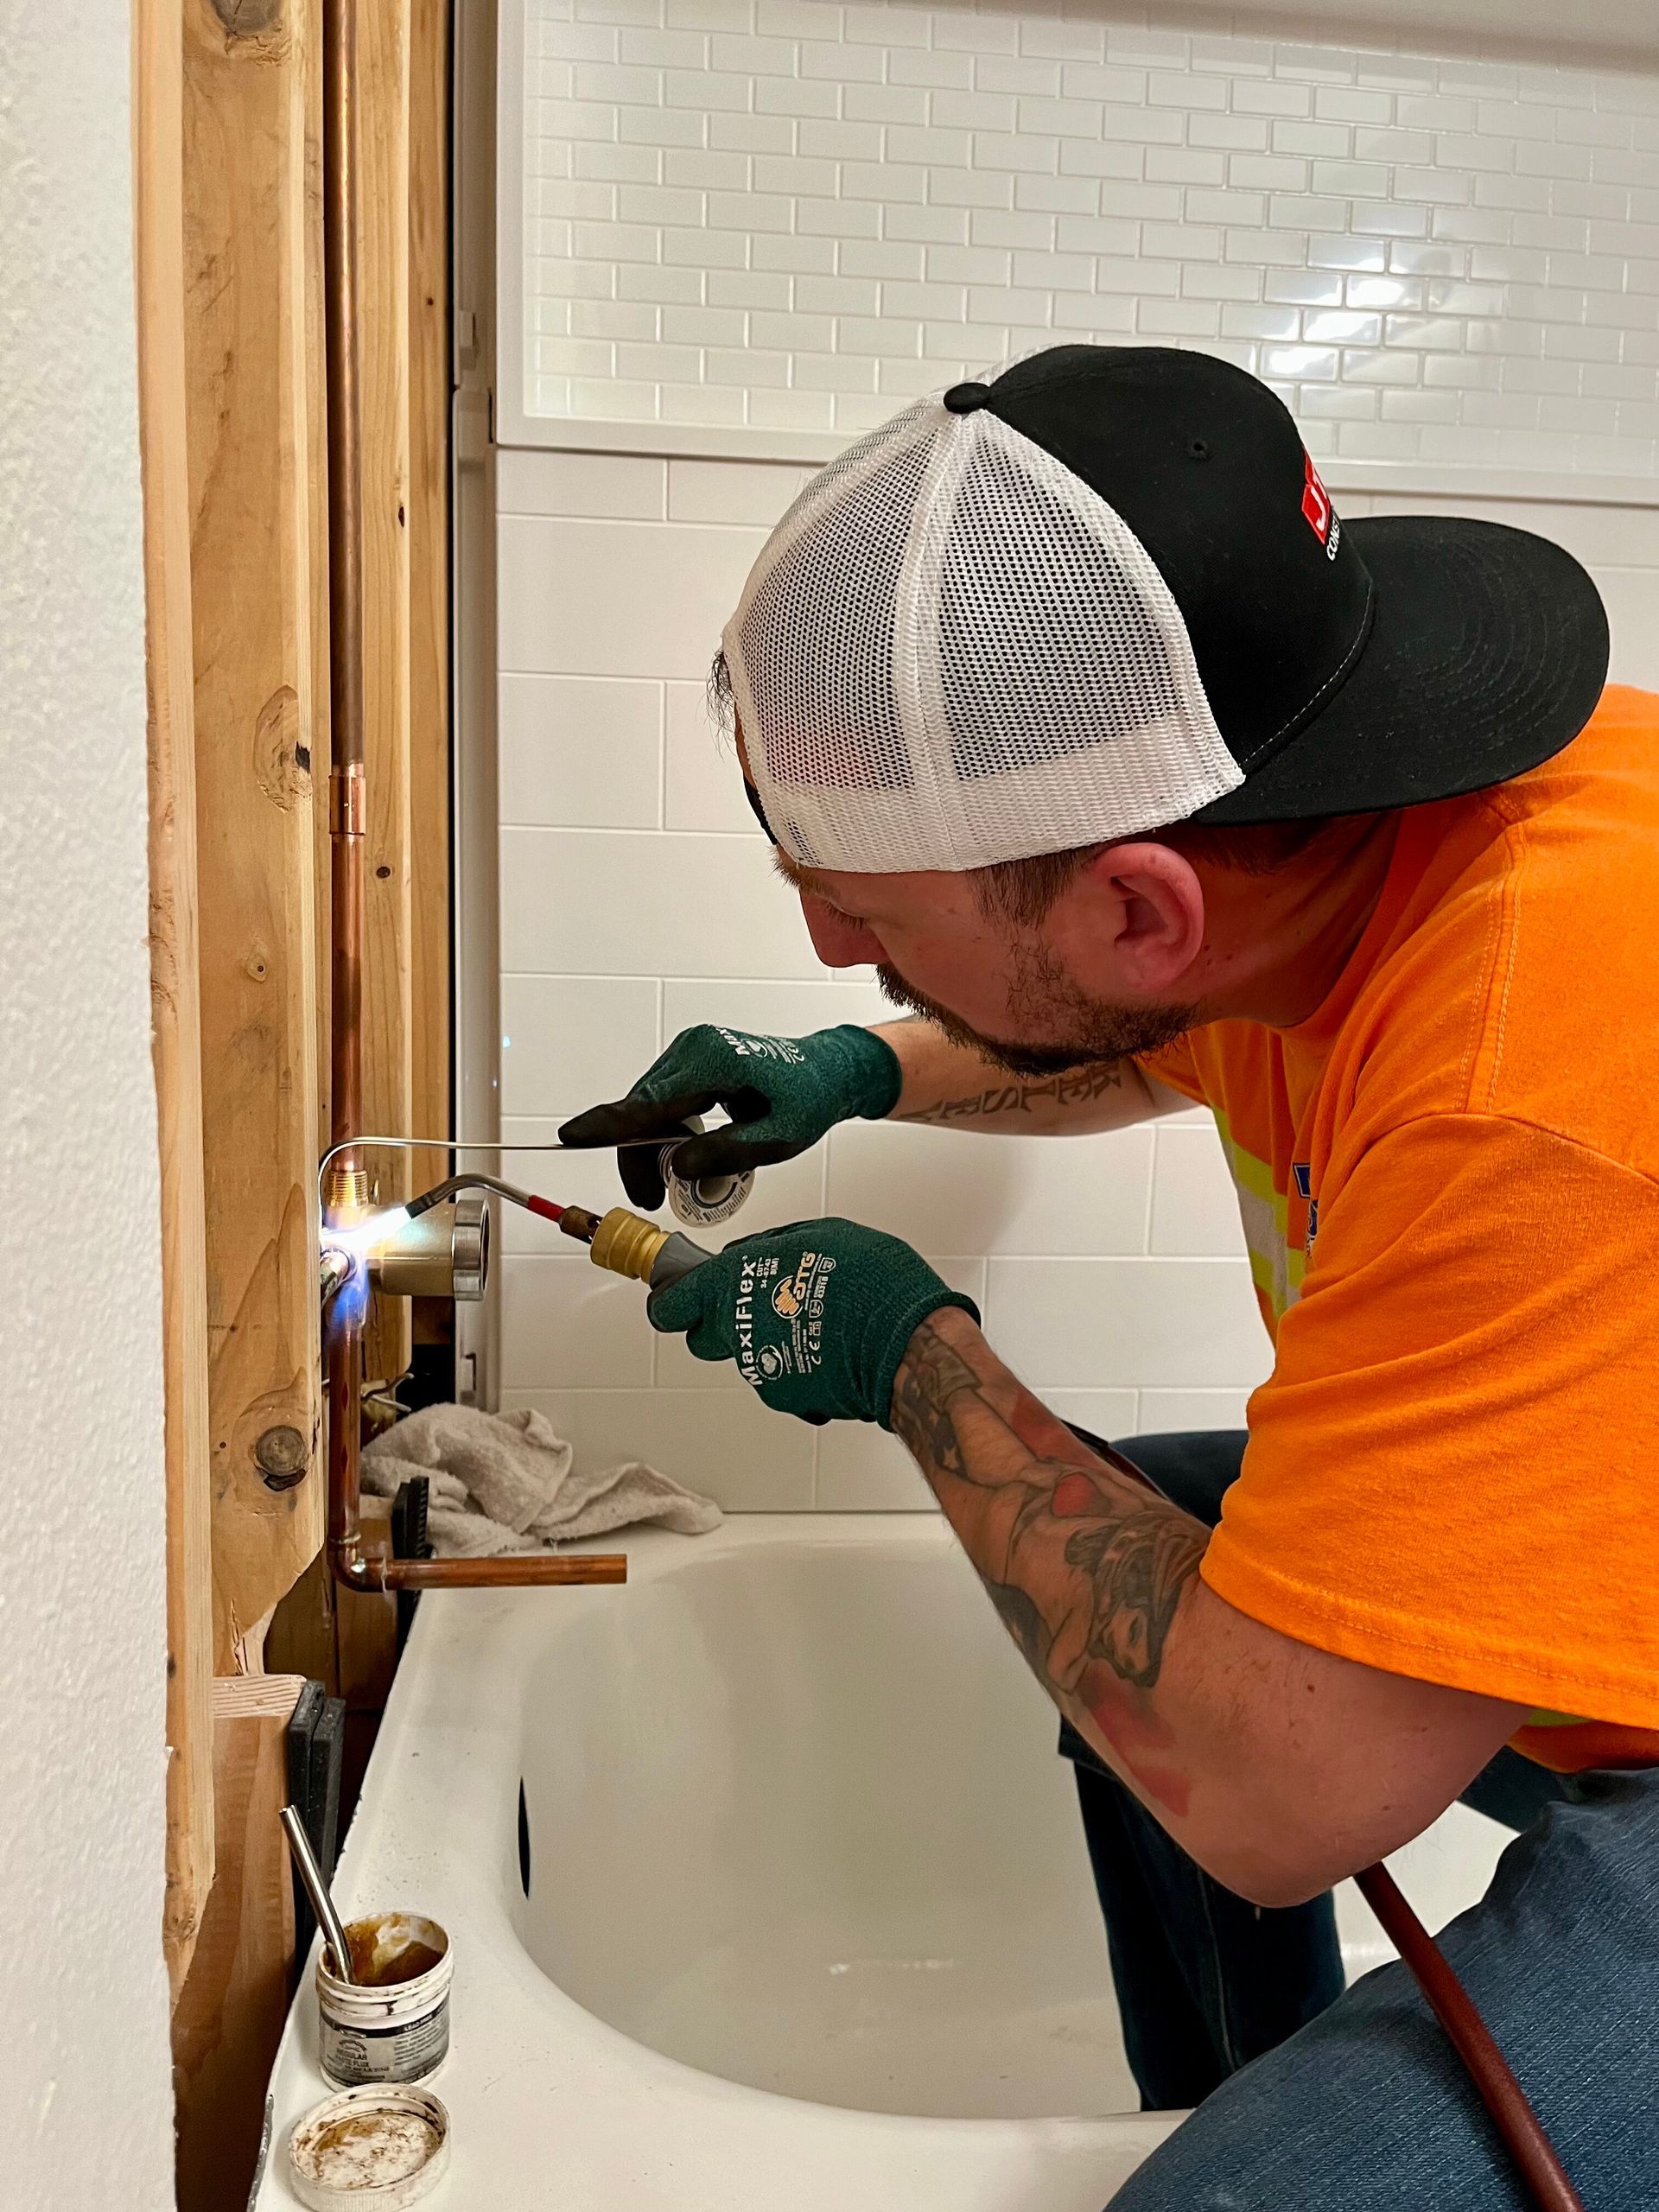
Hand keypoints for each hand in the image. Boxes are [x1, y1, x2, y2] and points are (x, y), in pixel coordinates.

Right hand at [559, 1023, 901, 1211]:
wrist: (828, 1072)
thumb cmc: (809, 1100)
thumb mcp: (778, 1138)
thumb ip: (727, 1153)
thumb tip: (677, 1168)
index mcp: (715, 1060)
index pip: (652, 1100)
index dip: (611, 1124)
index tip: (572, 1137)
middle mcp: (695, 1048)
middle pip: (642, 1107)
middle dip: (637, 1155)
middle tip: (650, 1198)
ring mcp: (690, 1053)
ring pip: (647, 1106)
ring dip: (648, 1146)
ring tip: (665, 1185)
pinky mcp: (690, 1063)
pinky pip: (661, 1101)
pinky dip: (661, 1131)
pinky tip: (678, 1155)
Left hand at [647, 1217, 978, 1427]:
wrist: (908, 1343)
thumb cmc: (872, 1282)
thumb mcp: (820, 1234)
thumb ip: (772, 1246)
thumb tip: (752, 1255)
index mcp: (733, 1281)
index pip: (669, 1304)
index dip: (671, 1301)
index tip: (677, 1296)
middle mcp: (738, 1329)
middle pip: (702, 1336)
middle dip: (720, 1322)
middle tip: (755, 1305)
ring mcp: (760, 1369)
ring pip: (748, 1355)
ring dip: (769, 1341)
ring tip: (813, 1323)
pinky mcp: (787, 1398)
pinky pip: (781, 1377)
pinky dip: (798, 1364)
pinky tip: (830, 1348)